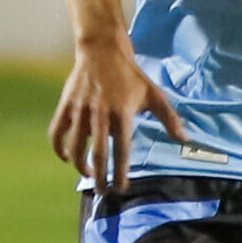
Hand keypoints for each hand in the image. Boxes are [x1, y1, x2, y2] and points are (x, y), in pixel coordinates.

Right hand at [49, 33, 185, 192]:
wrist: (102, 50)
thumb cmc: (130, 75)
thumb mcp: (153, 94)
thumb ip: (169, 118)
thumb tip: (185, 139)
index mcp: (122, 113)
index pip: (121, 150)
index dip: (121, 172)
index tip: (122, 187)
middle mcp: (100, 114)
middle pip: (98, 154)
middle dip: (100, 177)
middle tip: (104, 191)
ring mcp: (80, 110)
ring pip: (75, 147)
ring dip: (80, 165)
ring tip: (88, 175)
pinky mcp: (66, 106)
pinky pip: (56, 133)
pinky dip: (59, 149)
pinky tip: (68, 157)